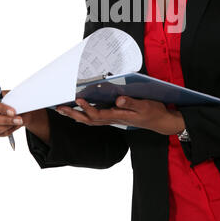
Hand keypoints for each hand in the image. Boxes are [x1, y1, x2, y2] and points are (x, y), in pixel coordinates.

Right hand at [0, 91, 33, 136]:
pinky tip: (15, 125)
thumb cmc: (18, 102)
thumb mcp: (18, 99)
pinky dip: (8, 130)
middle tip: (19, 120)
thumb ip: (15, 102)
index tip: (13, 112)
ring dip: (8, 126)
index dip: (2, 108)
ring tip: (19, 122)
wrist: (22, 111)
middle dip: (7, 120)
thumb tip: (18, 107)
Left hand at [56, 96, 184, 135]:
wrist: (159, 121)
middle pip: (88, 120)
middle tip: (59, 108)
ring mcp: (112, 119)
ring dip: (76, 115)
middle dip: (73, 114)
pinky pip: (95, 118)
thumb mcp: (145, 105)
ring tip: (63, 109)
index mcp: (118, 116)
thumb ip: (131, 103)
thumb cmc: (152, 112)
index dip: (87, 108)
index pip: (98, 114)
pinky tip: (79, 112)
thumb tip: (118, 100)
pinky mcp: (114, 117)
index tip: (78, 99)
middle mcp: (112, 119)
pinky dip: (85, 115)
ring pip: (90, 120)